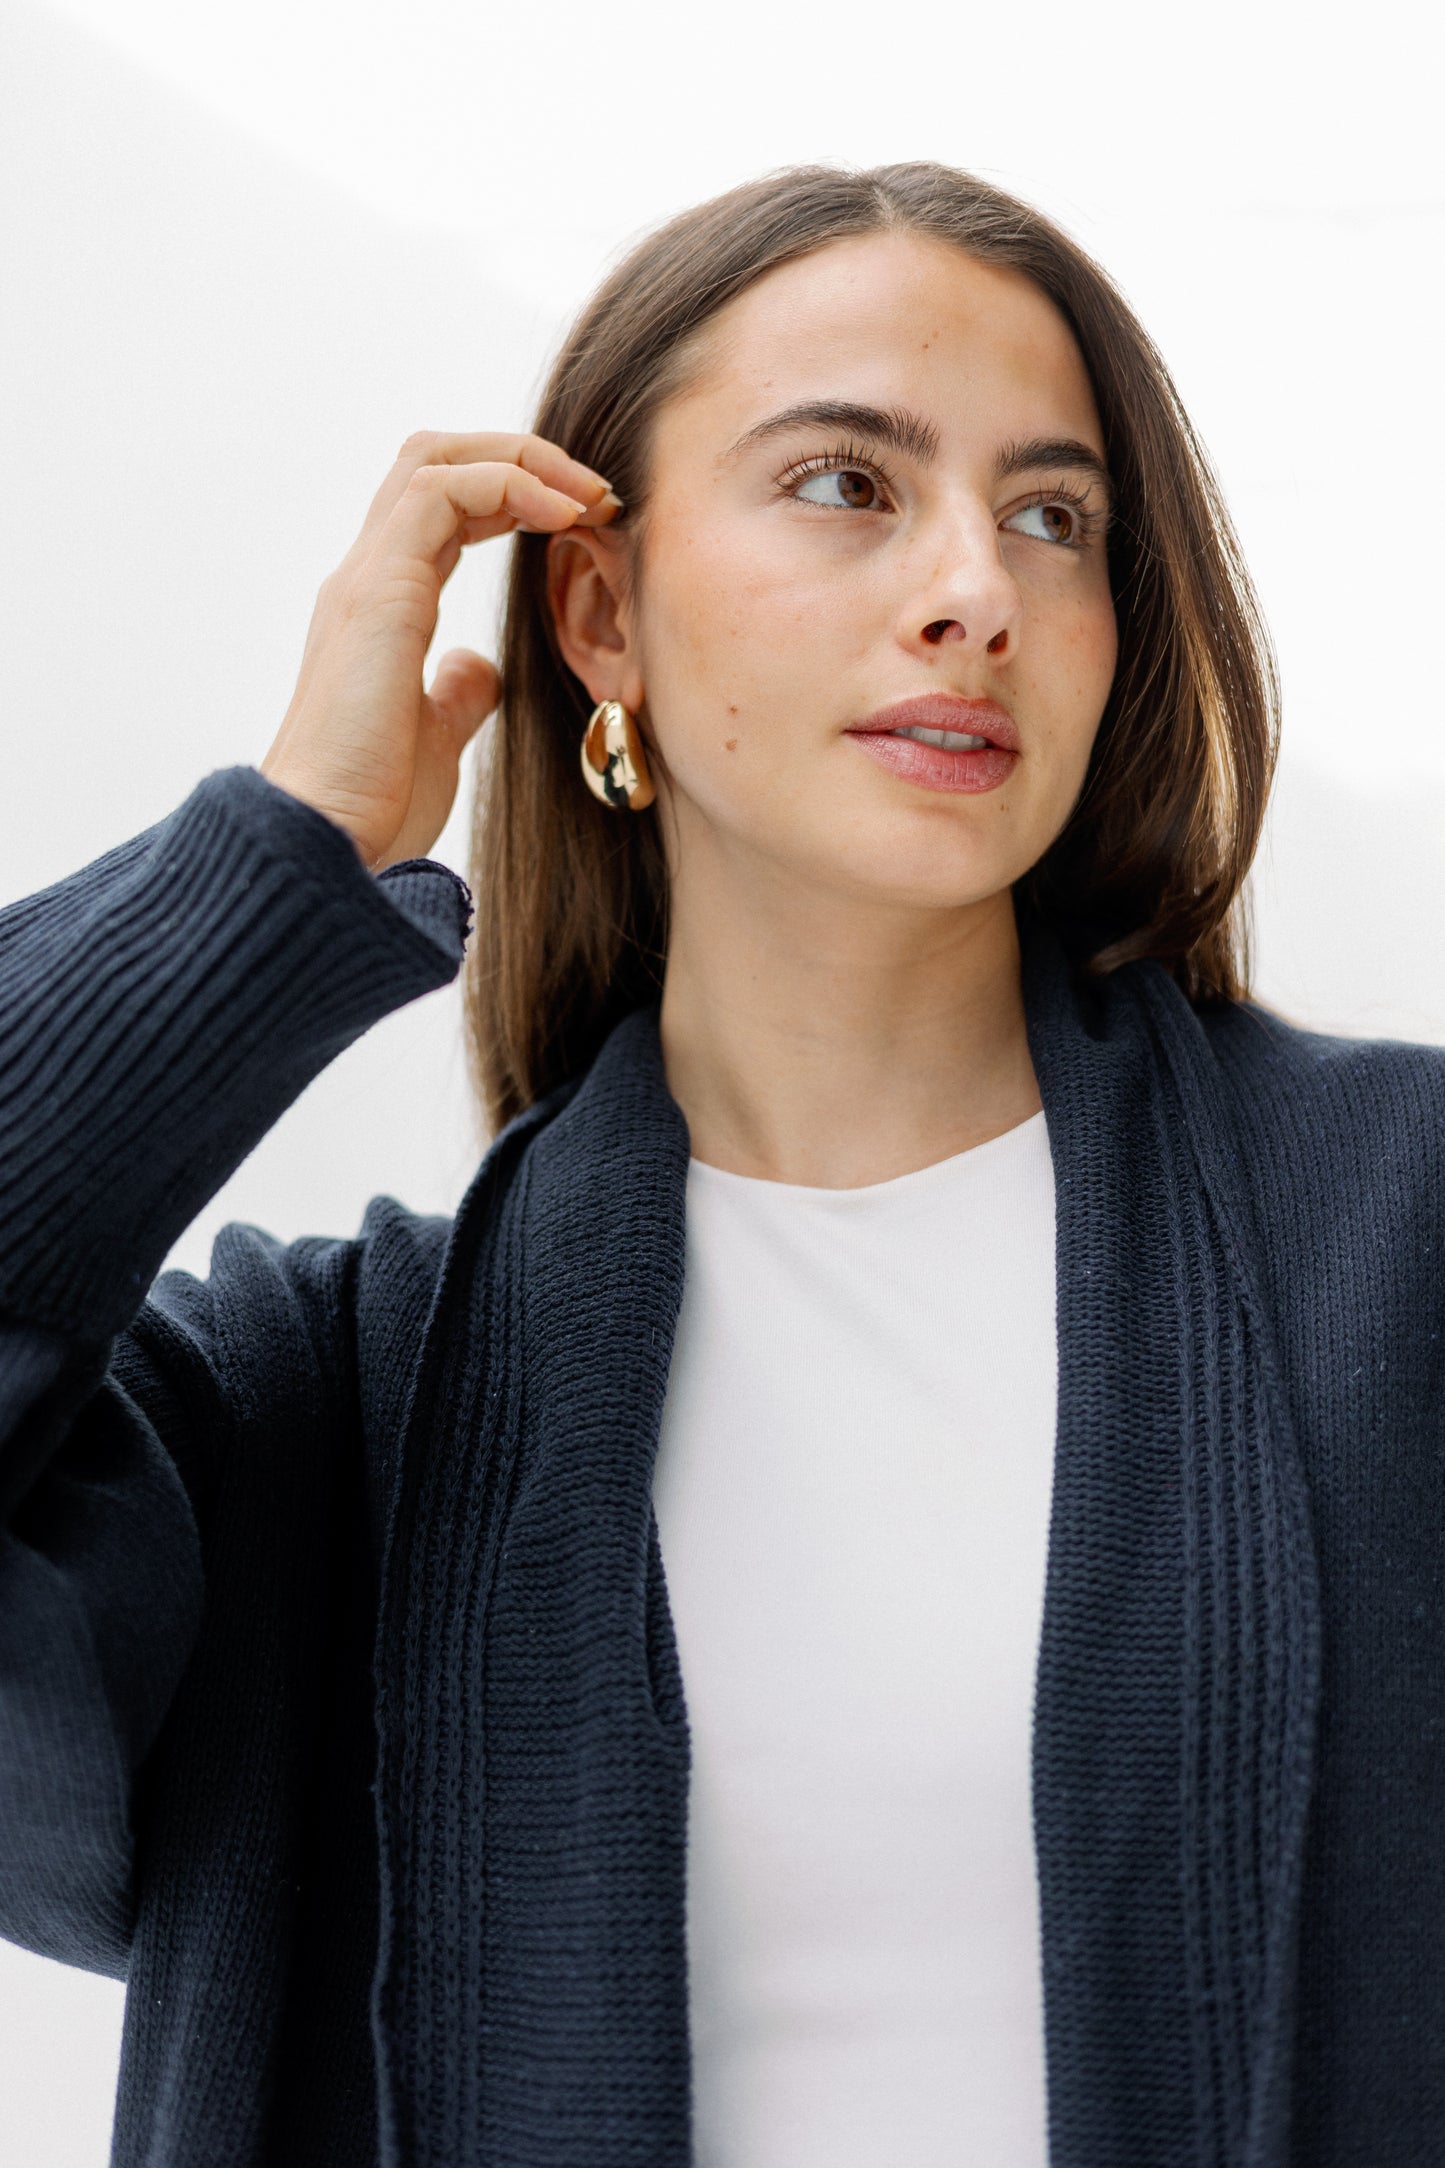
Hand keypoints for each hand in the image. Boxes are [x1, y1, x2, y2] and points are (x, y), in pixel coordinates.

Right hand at [260, 429, 619, 870]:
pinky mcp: (379, 592)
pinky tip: (561, 518)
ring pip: (435, 459)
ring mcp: (366, 578)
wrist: (326, 838)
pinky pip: (442, 492)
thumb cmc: (374, 803)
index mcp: (382, 607)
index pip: (442, 507)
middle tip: (593, 493)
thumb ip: (456, 692)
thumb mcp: (436, 737)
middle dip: (521, 457)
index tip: (582, 523)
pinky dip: (509, 486)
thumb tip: (478, 667)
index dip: (513, 495)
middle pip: (434, 460)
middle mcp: (367, 578)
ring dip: (524, 462)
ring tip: (587, 498)